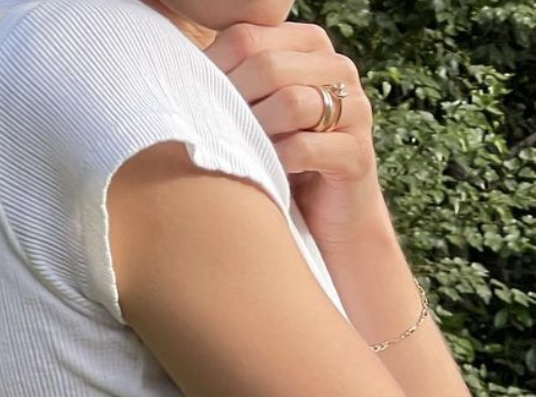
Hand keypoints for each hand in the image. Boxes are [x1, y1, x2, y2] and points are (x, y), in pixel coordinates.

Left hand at [203, 21, 390, 252]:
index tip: (195, 106)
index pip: (247, 36)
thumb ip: (235, 83)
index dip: (212, 70)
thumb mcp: (256, 114)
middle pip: (267, 66)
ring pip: (291, 103)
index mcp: (309, 47)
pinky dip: (277, 163)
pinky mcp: (356, 153)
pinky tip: (268, 175)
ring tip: (243, 156)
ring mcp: (354, 108)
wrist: (330, 220)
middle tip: (216, 138)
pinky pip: (305, 149)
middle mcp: (336, 68)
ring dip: (255, 134)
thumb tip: (178, 74)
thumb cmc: (282, 162)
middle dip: (233, 104)